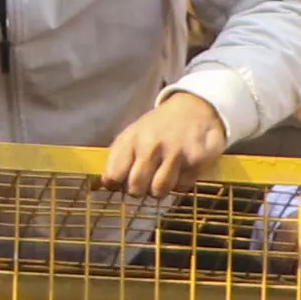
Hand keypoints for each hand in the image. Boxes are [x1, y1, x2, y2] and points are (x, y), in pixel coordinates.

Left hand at [97, 87, 230, 194]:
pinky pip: (183, 186)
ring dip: (160, 189)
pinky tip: (181, 167)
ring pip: (159, 191)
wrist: (194, 108)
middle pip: (136, 188)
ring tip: (163, 175)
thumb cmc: (158, 127)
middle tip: (145, 182)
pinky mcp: (196, 160)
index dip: (115, 184)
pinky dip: (181, 182)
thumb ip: (118, 158)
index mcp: (131, 139)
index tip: (120, 183)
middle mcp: (151, 146)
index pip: (113, 175)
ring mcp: (175, 153)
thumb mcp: (133, 134)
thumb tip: (103, 186)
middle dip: (139, 190)